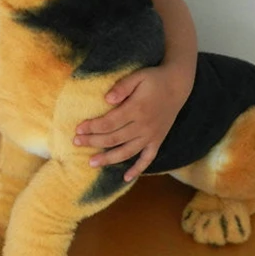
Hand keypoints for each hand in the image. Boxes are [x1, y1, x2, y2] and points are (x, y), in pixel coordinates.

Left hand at [74, 66, 189, 181]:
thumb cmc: (154, 79)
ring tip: (92, 163)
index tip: (78, 129)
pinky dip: (138, 169)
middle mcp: (144, 126)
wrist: (178, 85)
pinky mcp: (158, 140)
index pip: (109, 123)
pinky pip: (147, 158)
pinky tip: (126, 178)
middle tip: (76, 142)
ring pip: (127, 152)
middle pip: (114, 138)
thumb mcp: (137, 77)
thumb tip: (107, 99)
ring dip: (108, 159)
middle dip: (93, 142)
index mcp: (136, 109)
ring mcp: (151, 135)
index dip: (92, 127)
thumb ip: (122, 87)